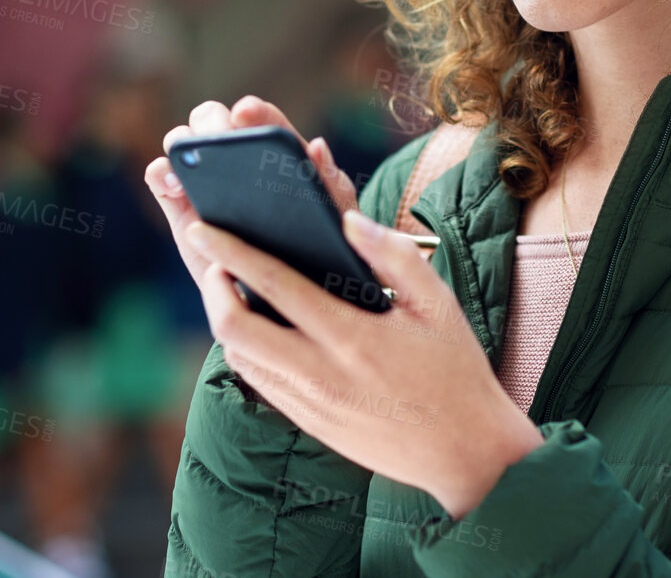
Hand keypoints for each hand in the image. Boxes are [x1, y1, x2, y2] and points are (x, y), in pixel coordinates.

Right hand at [142, 94, 360, 295]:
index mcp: (277, 152)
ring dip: (183, 141)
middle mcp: (235, 157)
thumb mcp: (333, 217)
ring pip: (183, 141)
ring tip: (191, 157)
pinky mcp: (178, 206)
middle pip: (215, 119)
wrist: (282, 300)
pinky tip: (173, 184)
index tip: (247, 113)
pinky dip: (161, 172)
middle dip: (214, 121)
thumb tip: (317, 147)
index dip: (255, 112)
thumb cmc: (317, 249)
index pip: (264, 119)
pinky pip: (160, 177)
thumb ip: (330, 185)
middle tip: (219, 136)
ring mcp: (204, 180)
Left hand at [183, 208, 543, 518]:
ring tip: (231, 290)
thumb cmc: (455, 369)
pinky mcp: (309, 422)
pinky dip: (246, 350)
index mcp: (352, 336)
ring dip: (224, 319)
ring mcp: (310, 403)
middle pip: (235, 328)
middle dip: (212, 287)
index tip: (204, 228)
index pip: (275, 284)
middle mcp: (321, 373)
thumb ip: (393, 254)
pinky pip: (259, 382)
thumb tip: (347, 218)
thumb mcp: (438, 304)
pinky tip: (259, 329)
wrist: (466, 453)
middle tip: (214, 260)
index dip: (231, 253)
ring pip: (239, 358)